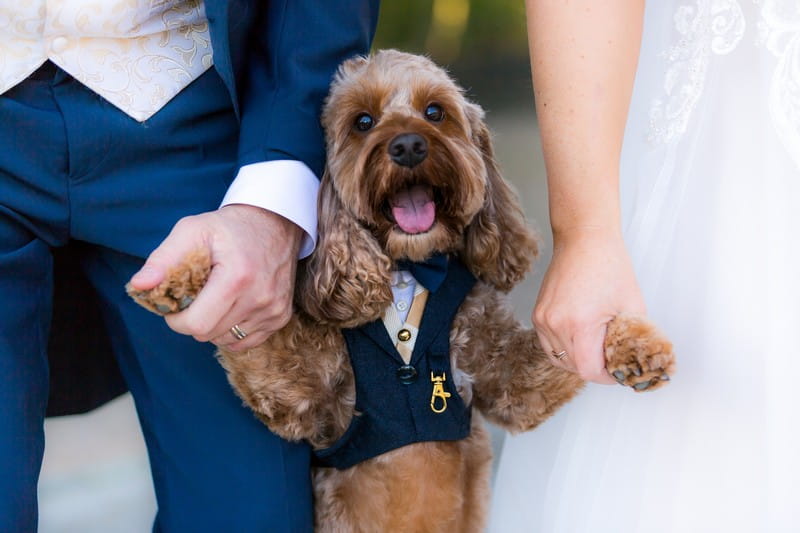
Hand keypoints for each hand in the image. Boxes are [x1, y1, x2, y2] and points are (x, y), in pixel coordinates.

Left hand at [129, 205, 302, 350]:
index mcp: (237, 278)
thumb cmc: (228, 227)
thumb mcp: (191, 231)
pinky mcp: (281, 317)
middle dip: (194, 320)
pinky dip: (232, 329)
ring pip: (226, 340)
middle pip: (209, 334)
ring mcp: (273, 310)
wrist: (274, 223)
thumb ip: (163, 259)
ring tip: (216, 298)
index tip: (176, 303)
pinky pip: (245, 341)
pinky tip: (232, 307)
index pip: (196, 325)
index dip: (177, 320)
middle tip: (196, 296)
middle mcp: (260, 298)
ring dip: (214, 325)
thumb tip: (138, 286)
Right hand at [533, 227, 644, 383]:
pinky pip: (549, 344)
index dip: (607, 377)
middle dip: (594, 369)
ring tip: (596, 351)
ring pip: (558, 358)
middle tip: (612, 362)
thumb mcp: (632, 305)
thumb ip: (632, 338)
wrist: (584, 239)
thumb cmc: (609, 266)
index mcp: (579, 323)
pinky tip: (580, 340)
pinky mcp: (538, 313)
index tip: (618, 373)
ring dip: (577, 360)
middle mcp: (555, 324)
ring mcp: (542, 319)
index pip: (588, 370)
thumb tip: (635, 360)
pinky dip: (564, 348)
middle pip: (572, 367)